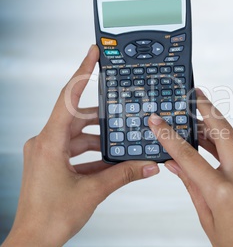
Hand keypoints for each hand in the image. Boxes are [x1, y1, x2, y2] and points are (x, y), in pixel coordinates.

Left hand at [3, 45, 159, 246]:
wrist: (33, 242)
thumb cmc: (50, 218)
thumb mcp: (93, 191)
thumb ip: (124, 174)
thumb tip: (148, 165)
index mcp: (49, 142)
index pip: (68, 98)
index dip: (83, 72)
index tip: (93, 54)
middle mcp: (44, 144)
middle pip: (77, 118)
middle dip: (101, 117)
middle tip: (119, 109)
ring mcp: (46, 154)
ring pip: (78, 137)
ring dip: (99, 141)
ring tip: (120, 143)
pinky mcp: (50, 164)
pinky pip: (75, 152)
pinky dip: (92, 155)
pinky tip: (110, 162)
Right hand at [148, 89, 232, 246]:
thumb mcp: (207, 221)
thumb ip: (192, 188)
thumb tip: (175, 165)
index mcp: (223, 193)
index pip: (189, 156)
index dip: (170, 136)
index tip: (158, 122)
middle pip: (223, 132)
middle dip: (207, 109)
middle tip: (194, 93)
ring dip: (215, 127)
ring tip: (197, 117)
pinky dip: (225, 144)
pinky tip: (213, 142)